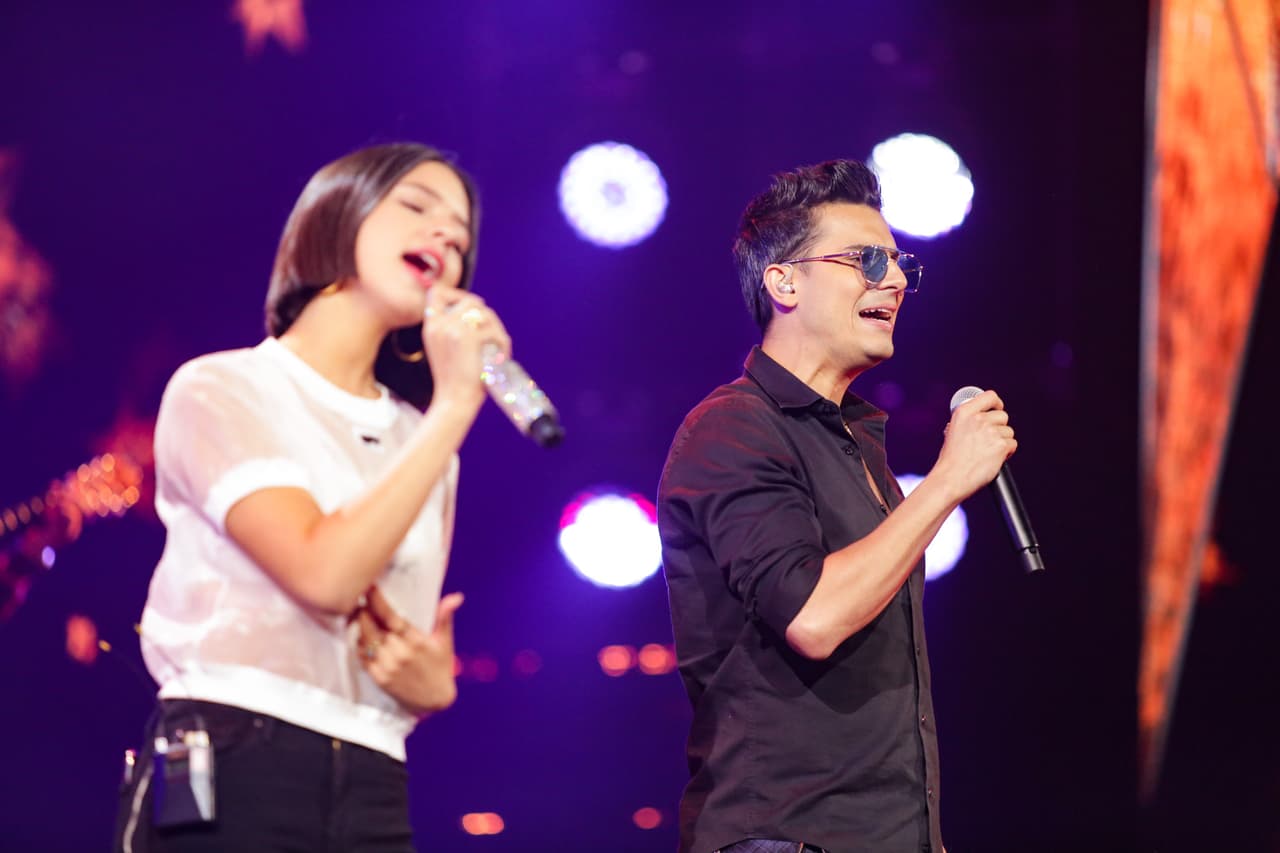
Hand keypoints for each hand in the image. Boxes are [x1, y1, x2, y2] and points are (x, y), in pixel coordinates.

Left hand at [355, 586, 463, 717]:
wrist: (434, 700)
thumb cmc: (441, 667)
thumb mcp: (445, 641)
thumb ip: (444, 616)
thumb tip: (456, 597)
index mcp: (416, 641)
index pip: (391, 617)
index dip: (377, 601)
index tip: (369, 588)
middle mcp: (400, 654)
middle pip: (372, 627)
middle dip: (362, 610)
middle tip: (357, 597)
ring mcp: (388, 667)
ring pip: (364, 641)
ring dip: (357, 625)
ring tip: (355, 612)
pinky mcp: (379, 678)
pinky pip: (362, 657)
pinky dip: (358, 643)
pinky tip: (358, 634)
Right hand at [421, 286, 511, 409]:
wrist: (454, 401)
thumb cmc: (454, 380)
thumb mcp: (444, 349)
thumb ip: (452, 328)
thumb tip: (477, 309)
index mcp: (431, 326)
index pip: (437, 293)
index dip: (457, 294)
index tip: (472, 305)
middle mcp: (439, 324)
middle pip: (470, 300)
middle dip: (487, 315)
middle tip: (494, 333)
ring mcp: (453, 329)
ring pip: (485, 313)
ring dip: (497, 329)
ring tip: (499, 347)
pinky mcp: (468, 338)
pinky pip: (493, 331)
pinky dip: (502, 343)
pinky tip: (501, 356)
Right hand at [932, 389, 1016, 502]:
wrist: (951, 478)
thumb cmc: (951, 459)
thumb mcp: (952, 431)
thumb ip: (967, 421)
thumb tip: (980, 416)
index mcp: (964, 412)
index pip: (990, 396)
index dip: (996, 403)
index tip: (996, 409)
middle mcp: (978, 419)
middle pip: (1003, 416)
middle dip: (999, 427)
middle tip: (989, 440)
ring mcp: (990, 432)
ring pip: (1009, 432)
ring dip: (1002, 441)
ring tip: (988, 452)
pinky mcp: (1000, 446)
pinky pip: (1012, 444)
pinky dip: (1006, 452)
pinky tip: (994, 458)